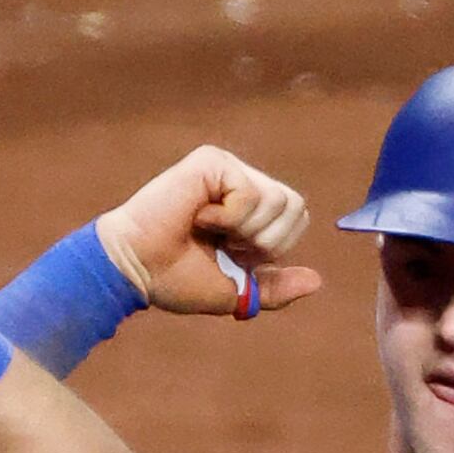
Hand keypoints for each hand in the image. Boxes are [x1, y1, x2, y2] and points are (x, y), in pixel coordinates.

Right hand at [94, 146, 322, 318]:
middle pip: (295, 207)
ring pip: (278, 200)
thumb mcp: (235, 290)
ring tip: (207, 229)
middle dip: (264, 242)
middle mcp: (242, 182)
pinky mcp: (212, 162)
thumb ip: (273, 287)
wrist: (137, 270)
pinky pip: (251, 194)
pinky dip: (228, 218)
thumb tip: (316, 281)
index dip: (272, 248)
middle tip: (222, 243)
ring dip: (244, 231)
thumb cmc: (174, 279)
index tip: (232, 255)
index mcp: (249, 210)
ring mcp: (228, 169)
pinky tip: (197, 216)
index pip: (296, 219)